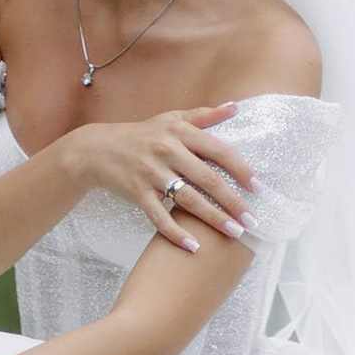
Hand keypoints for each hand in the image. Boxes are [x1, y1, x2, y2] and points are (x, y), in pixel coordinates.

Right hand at [65, 104, 253, 253]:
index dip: (240, 169)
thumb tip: (235, 107)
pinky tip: (193, 247)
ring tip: (234, 233)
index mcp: (179, 131)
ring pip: (188, 200)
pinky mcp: (137, 192)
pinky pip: (159, 216)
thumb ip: (203, 116)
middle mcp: (167, 150)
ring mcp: (151, 173)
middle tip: (251, 219)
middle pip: (207, 179)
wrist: (97, 149)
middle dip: (232, 201)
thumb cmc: (141, 134)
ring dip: (213, 218)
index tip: (258, 187)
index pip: (218, 150)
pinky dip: (176, 233)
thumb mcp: (170, 118)